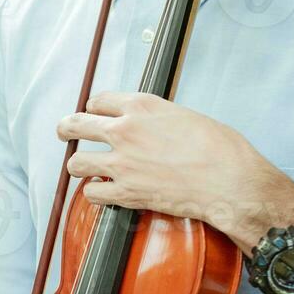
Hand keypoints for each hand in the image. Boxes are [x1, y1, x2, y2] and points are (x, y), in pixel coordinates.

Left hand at [56, 91, 293, 251]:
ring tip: (84, 168)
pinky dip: (96, 193)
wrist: (229, 181)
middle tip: (65, 133)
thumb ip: (159, 118)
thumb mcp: (186, 116)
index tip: (93, 113)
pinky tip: (103, 192)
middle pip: (77, 125)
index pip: (99, 100)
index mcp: (141, 105)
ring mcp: (121, 162)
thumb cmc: (220, 148)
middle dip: (67, 129)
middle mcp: (124, 130)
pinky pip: (92, 193)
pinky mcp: (125, 191)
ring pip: (76, 162)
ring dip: (79, 166)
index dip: (93, 107)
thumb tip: (152, 127)